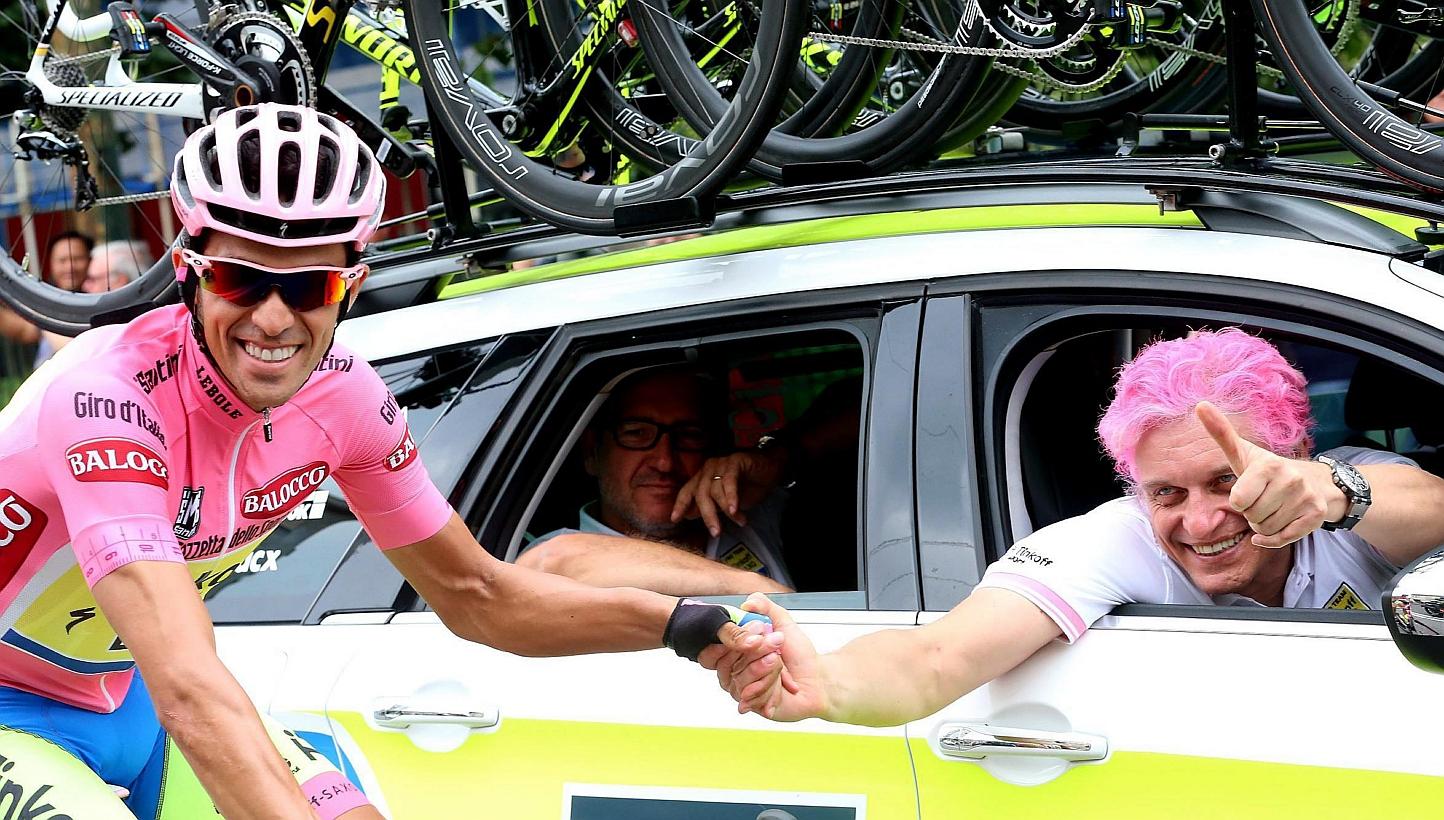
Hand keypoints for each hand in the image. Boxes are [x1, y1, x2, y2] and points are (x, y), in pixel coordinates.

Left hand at [672, 451, 784, 535]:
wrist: (771, 469)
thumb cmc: (749, 485)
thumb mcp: (727, 501)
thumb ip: (711, 506)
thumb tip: (691, 516)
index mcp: (703, 478)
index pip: (687, 491)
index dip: (680, 505)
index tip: (675, 520)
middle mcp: (708, 469)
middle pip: (701, 494)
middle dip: (708, 515)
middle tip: (716, 532)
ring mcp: (720, 463)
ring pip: (716, 490)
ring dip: (727, 509)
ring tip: (740, 521)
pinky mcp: (735, 461)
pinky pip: (729, 481)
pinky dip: (731, 497)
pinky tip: (735, 509)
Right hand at [699, 593, 824, 721]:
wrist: (818, 680)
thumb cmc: (800, 655)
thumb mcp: (783, 623)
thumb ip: (765, 606)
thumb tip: (748, 602)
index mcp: (737, 648)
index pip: (717, 644)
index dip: (732, 638)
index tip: (755, 632)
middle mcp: (734, 669)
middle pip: (728, 661)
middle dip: (757, 652)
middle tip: (775, 649)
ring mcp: (740, 688)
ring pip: (741, 678)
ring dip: (766, 670)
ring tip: (779, 665)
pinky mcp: (751, 704)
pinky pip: (751, 696)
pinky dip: (770, 687)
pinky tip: (780, 686)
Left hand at [1196, 401, 1342, 547]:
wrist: (1315, 481)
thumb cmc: (1268, 470)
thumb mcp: (1244, 453)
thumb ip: (1221, 433)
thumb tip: (1200, 405)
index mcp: (1269, 465)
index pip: (1238, 501)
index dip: (1240, 500)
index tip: (1249, 489)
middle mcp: (1291, 480)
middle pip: (1252, 517)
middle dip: (1252, 513)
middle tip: (1263, 499)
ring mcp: (1306, 498)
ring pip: (1267, 529)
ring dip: (1265, 524)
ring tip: (1274, 507)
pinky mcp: (1316, 516)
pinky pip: (1283, 539)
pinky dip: (1274, 538)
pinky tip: (1279, 525)